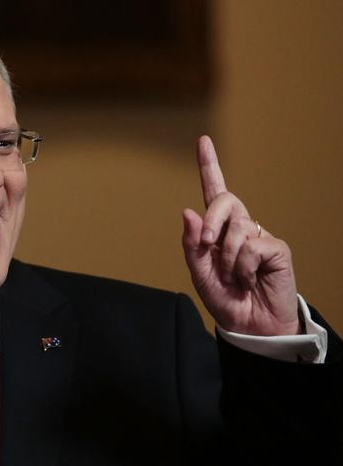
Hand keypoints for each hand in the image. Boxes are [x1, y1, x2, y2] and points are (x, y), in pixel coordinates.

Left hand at [182, 136, 298, 335]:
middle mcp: (240, 226)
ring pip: (237, 228)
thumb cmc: (224, 298)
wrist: (248, 325)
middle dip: (211, 221)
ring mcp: (259, 235)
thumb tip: (188, 212)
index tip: (203, 140)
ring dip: (226, 259)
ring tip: (234, 277)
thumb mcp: (199, 273)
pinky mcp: (276, 248)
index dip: (209, 166)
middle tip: (207, 245)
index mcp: (218, 229)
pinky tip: (250, 279)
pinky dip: (243, 266)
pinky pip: (253, 246)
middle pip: (224, 200)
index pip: (214, 192)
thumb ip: (192, 244)